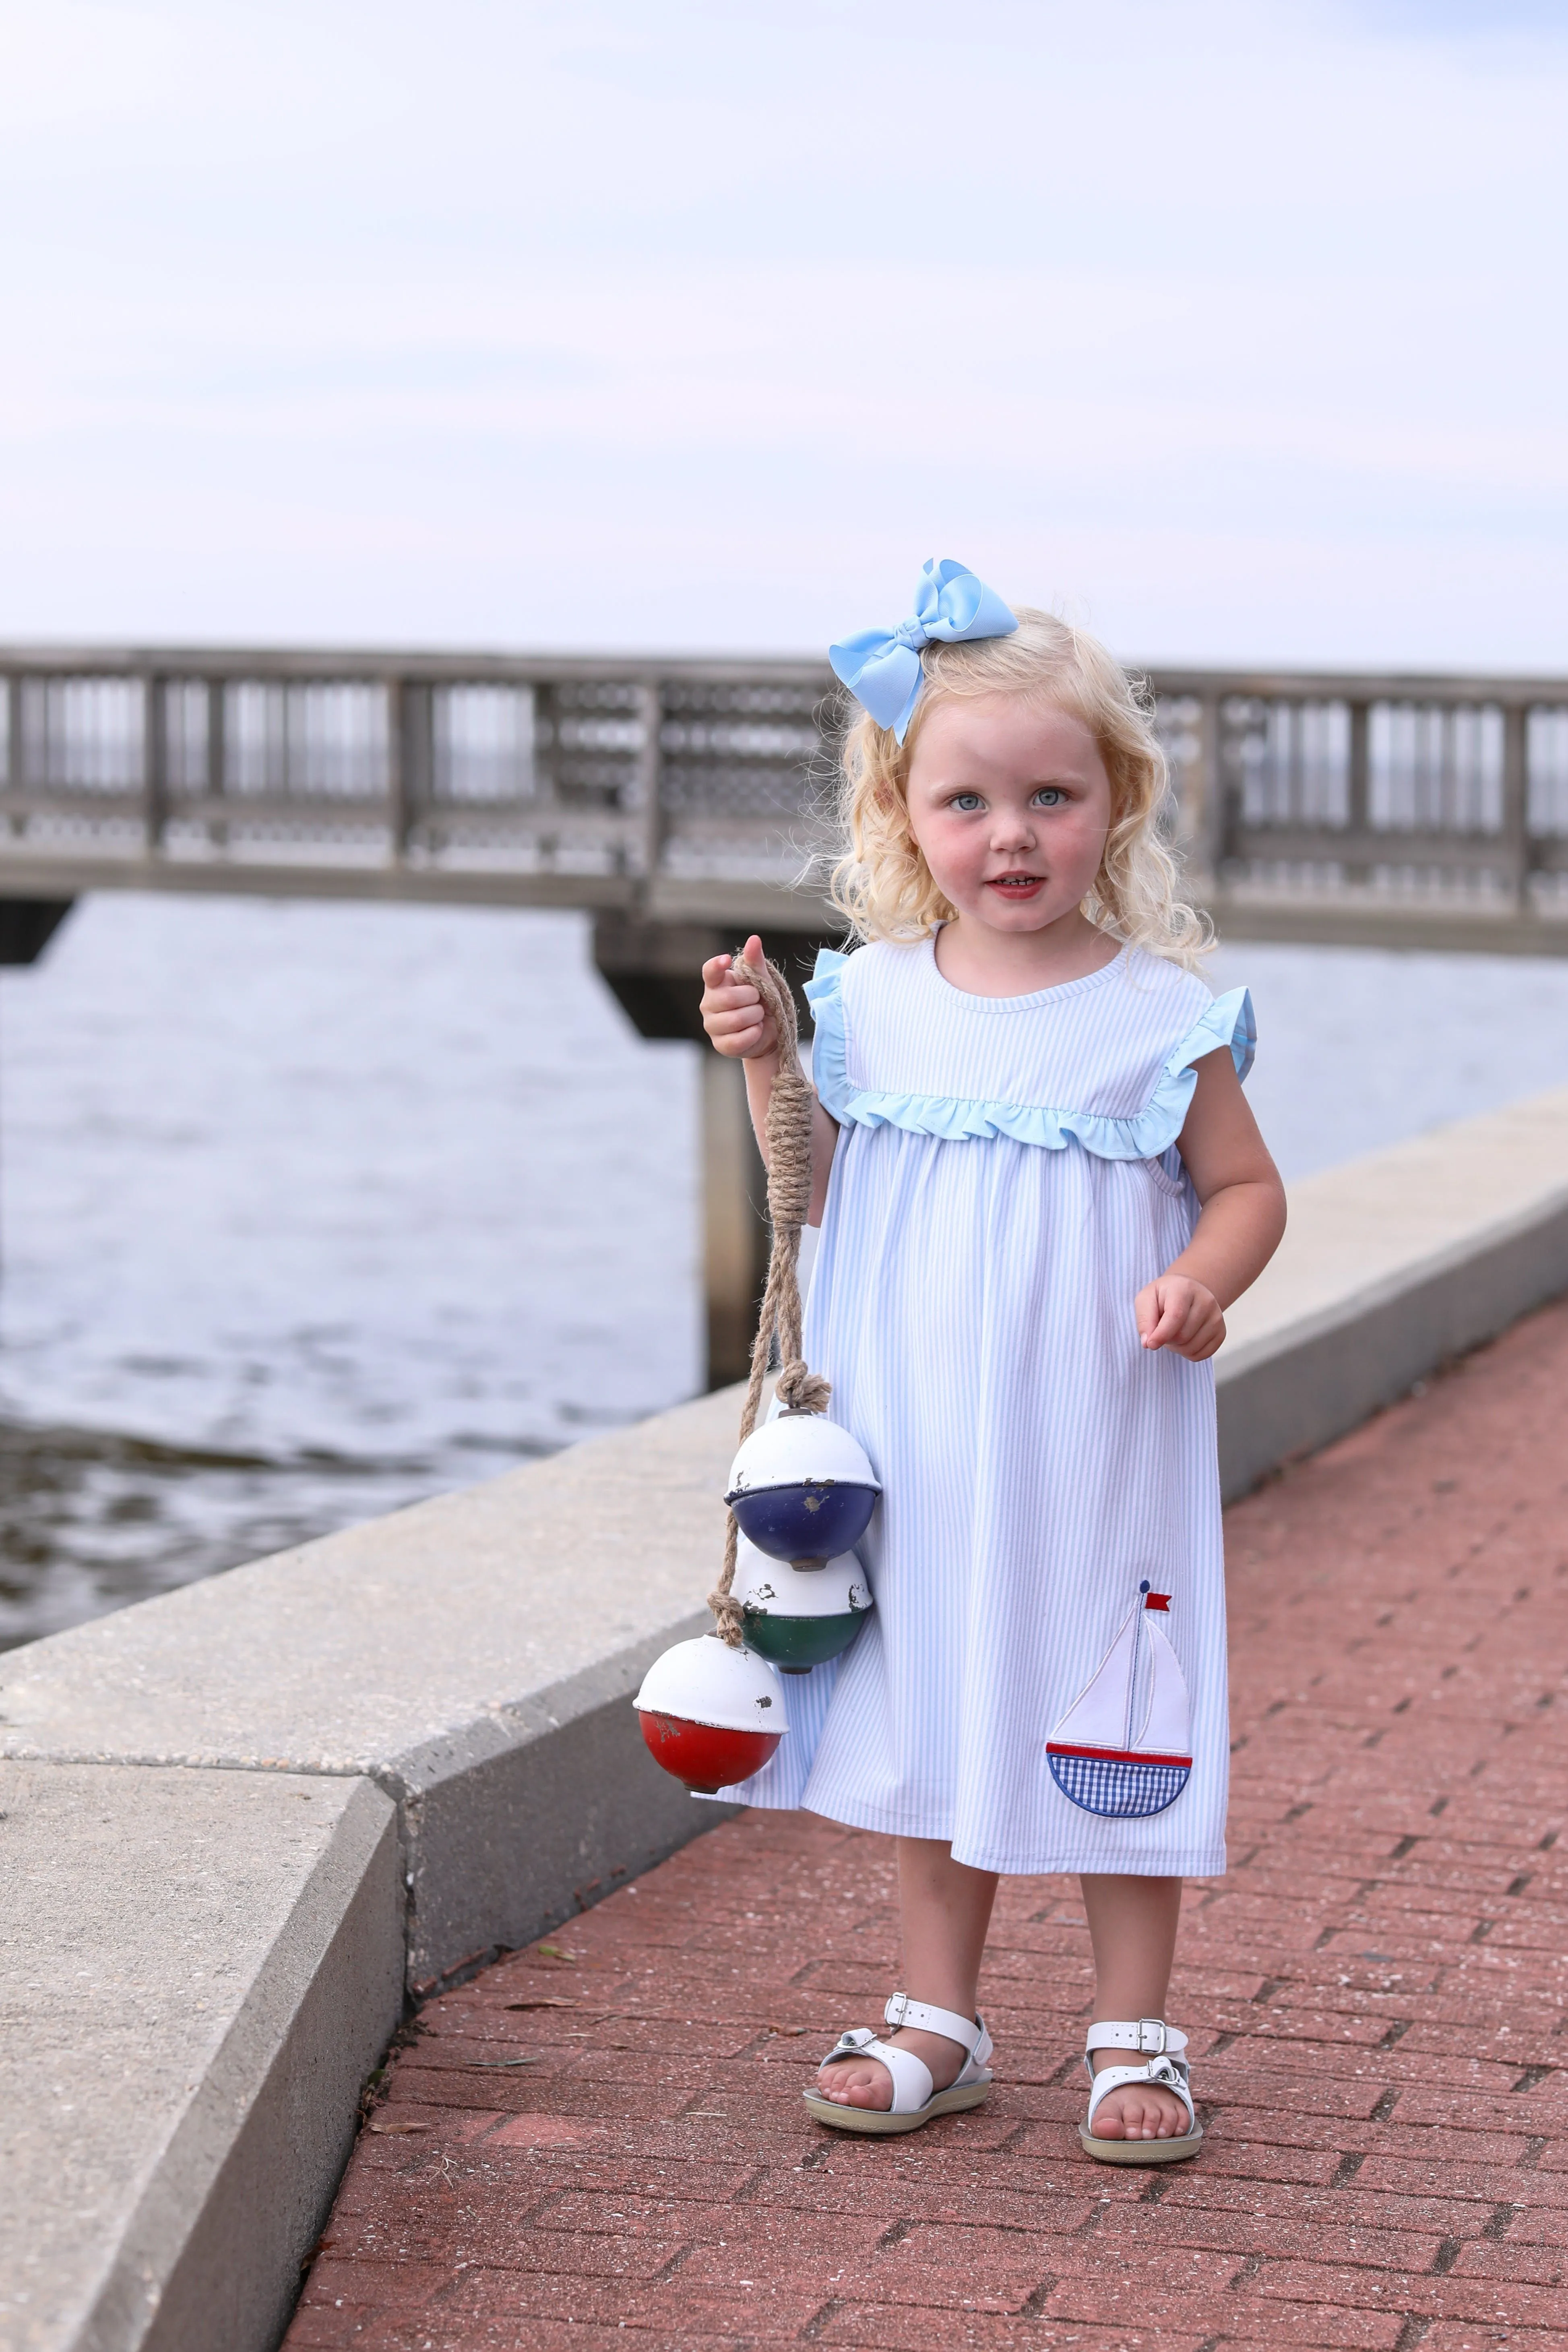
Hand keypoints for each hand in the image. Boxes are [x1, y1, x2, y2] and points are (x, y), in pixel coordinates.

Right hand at [699, 935, 778, 1061]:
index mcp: (717, 984)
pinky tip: (756, 1030)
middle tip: (758, 1002)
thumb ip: (755, 963)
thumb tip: (754, 939)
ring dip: (755, 1017)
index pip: (709, 972)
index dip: (716, 965)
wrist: (769, 1035)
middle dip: (752, 999)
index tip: (726, 960)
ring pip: (735, 1019)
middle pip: (728, 998)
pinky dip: (755, 1033)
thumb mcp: (763, 982)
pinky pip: (740, 1038)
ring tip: (757, 1017)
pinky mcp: (720, 1045)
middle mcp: (708, 1004)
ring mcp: (712, 1026)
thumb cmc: (762, 1004)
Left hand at [1135, 1274, 1224, 1360]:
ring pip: (1191, 1348)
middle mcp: (1206, 1301)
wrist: (1187, 1292)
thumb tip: (1148, 1342)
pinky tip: (1185, 1339)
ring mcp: (1217, 1317)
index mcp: (1184, 1288)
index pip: (1176, 1316)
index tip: (1150, 1344)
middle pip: (1182, 1336)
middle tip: (1162, 1329)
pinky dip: (1188, 1353)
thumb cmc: (1164, 1296)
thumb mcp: (1146, 1299)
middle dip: (1167, 1339)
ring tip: (1173, 1332)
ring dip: (1176, 1347)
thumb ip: (1145, 1320)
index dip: (1161, 1334)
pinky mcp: (1221, 1332)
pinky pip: (1201, 1355)